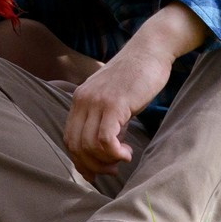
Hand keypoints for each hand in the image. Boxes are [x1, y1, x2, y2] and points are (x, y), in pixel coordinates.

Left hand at [64, 45, 170, 174]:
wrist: (150, 50)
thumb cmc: (136, 76)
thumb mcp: (113, 99)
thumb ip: (105, 121)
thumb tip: (105, 153)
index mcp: (79, 99)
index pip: (69, 139)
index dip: (81, 161)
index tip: (98, 171)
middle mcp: (83, 100)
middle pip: (76, 146)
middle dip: (94, 166)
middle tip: (113, 169)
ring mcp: (97, 101)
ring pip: (89, 146)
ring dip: (106, 161)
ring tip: (123, 158)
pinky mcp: (114, 104)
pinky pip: (105, 139)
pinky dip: (115, 154)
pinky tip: (127, 153)